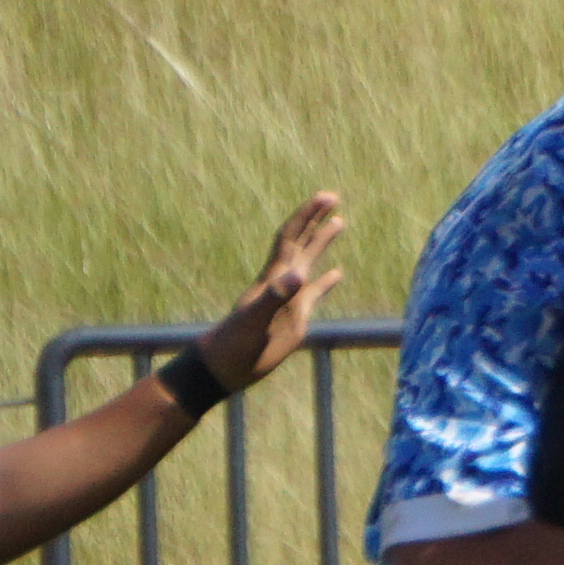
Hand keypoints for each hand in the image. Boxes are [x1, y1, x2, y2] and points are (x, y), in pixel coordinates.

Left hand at [198, 194, 351, 395]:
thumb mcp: (254, 321)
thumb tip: (300, 274)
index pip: (291, 237)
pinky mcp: (296, 317)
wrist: (224, 366)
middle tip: (333, 198)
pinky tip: (338, 274)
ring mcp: (290, 298)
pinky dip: (327, 281)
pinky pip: (315, 293)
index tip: (325, 198)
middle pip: (300, 242)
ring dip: (322, 242)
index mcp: (273, 278)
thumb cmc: (235, 344)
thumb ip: (276, 296)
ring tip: (339, 223)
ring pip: (309, 262)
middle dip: (315, 219)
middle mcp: (282, 282)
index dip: (307, 215)